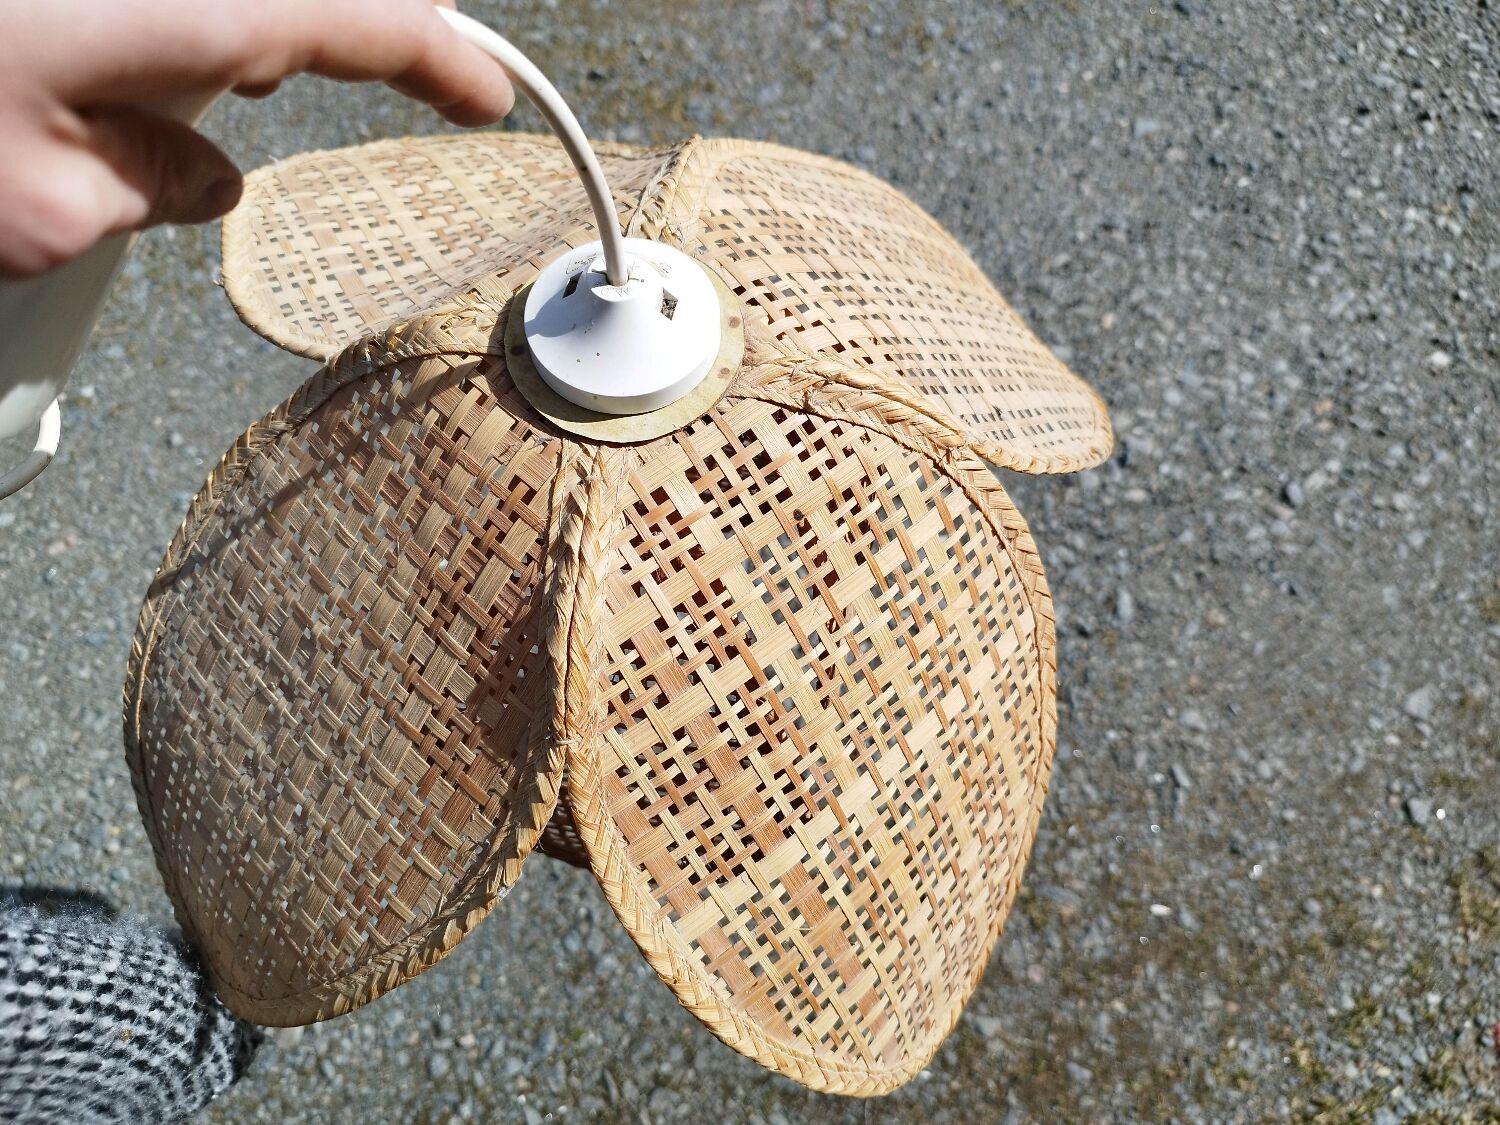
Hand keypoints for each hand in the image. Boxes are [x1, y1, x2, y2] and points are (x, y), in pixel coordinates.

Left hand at [0, 0, 513, 277]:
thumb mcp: (35, 204)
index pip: (358, 16)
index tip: (488, 95)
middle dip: (393, 15)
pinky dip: (239, 18)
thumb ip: (147, 189)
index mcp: (180, 9)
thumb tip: (204, 182)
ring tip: (341, 59)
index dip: (442, 55)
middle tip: (438, 61)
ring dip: (308, 18)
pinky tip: (222, 56)